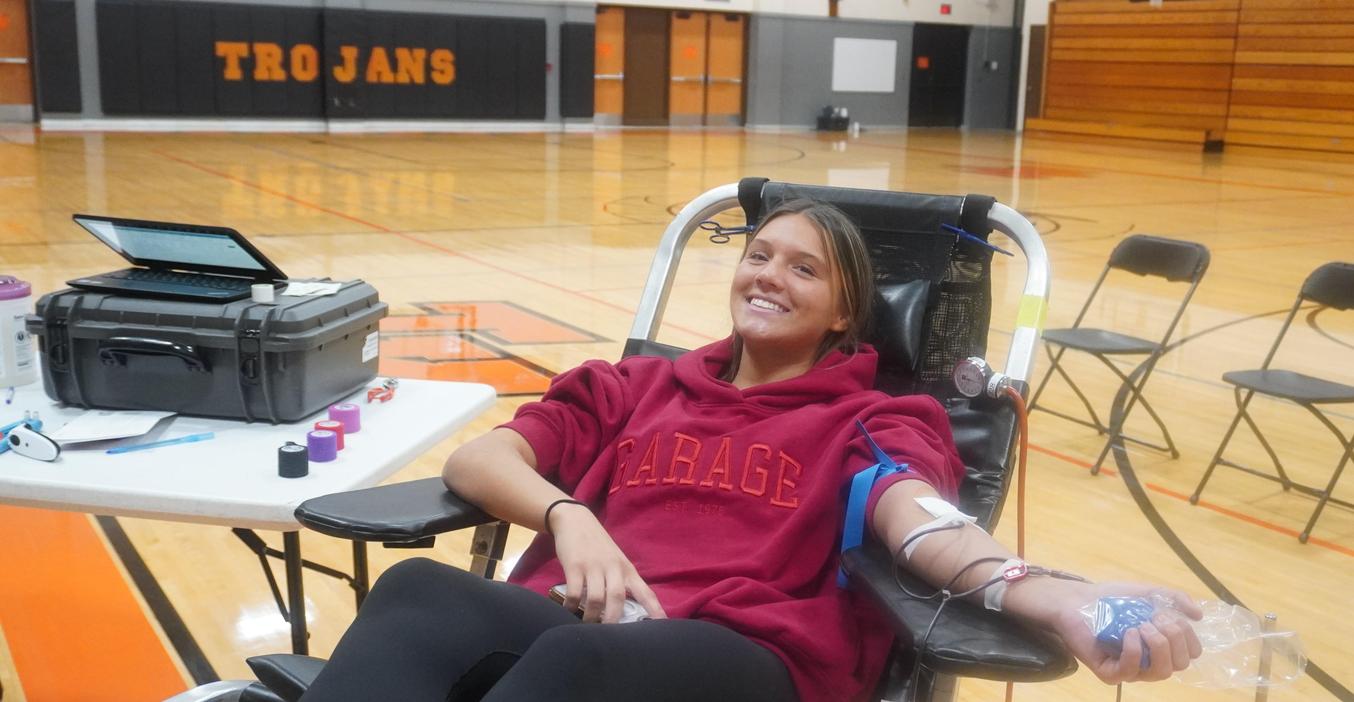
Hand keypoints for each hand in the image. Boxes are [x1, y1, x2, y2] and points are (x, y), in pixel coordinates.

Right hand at [548, 503, 666, 623]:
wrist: (575, 520)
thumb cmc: (598, 545)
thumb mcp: (616, 560)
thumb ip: (621, 580)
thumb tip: (624, 609)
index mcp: (626, 568)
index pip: (645, 591)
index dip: (654, 609)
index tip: (663, 625)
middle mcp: (612, 567)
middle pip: (617, 597)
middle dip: (614, 619)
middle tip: (609, 637)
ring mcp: (593, 566)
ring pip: (595, 598)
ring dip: (591, 616)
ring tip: (586, 625)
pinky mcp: (574, 565)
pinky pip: (574, 592)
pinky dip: (571, 605)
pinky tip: (567, 610)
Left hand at [1047, 581, 1203, 683]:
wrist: (1078, 599)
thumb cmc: (1114, 599)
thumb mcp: (1149, 593)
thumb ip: (1176, 599)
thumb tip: (1199, 614)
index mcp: (1162, 647)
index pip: (1190, 653)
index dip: (1187, 635)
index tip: (1170, 615)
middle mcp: (1149, 662)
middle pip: (1180, 664)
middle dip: (1174, 637)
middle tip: (1155, 617)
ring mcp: (1130, 669)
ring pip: (1161, 672)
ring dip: (1158, 644)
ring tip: (1142, 625)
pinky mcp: (1109, 673)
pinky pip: (1130, 672)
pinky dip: (1134, 650)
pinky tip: (1128, 632)